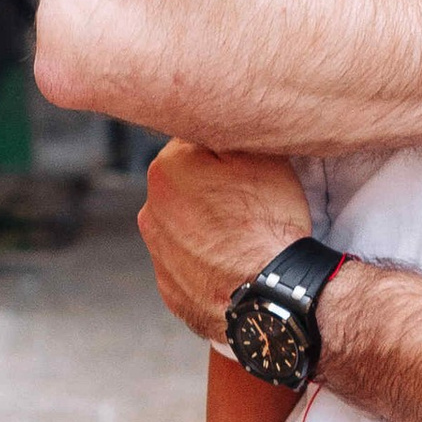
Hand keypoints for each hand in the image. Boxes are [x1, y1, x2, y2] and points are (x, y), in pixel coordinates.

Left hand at [140, 142, 310, 340]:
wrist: (271, 297)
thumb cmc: (268, 224)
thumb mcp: (262, 155)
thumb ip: (233, 131)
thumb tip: (224, 125)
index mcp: (166, 169)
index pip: (193, 143)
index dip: (225, 152)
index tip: (246, 166)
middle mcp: (150, 210)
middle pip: (185, 186)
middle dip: (211, 190)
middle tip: (249, 204)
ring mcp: (157, 255)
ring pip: (185, 227)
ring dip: (208, 227)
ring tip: (244, 239)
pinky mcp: (171, 291)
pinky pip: (189, 265)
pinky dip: (208, 263)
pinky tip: (234, 265)